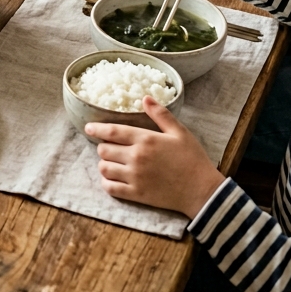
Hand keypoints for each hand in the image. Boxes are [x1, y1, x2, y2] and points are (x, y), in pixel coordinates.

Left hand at [87, 97, 224, 219]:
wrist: (203, 191)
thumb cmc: (192, 159)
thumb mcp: (179, 132)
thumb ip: (160, 114)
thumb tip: (145, 97)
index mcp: (145, 139)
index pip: (112, 131)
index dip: (96, 129)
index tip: (88, 128)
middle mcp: (136, 157)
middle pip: (104, 150)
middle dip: (103, 147)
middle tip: (110, 148)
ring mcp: (135, 176)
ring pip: (104, 168)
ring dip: (105, 164)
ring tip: (112, 163)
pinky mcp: (137, 194)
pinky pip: (111, 188)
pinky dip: (107, 183)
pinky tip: (113, 180)